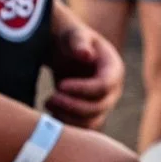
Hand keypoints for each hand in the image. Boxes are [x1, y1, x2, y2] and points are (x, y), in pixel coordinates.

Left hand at [45, 12, 123, 127]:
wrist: (66, 50)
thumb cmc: (71, 39)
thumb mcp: (74, 35)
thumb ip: (79, 42)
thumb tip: (86, 54)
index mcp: (113, 68)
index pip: (104, 85)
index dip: (82, 89)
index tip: (59, 85)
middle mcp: (113, 89)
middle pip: (99, 107)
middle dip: (72, 105)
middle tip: (49, 98)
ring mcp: (104, 103)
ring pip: (92, 121)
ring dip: (68, 118)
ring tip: (47, 103)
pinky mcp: (92, 113)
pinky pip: (84, 127)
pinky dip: (67, 125)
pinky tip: (50, 114)